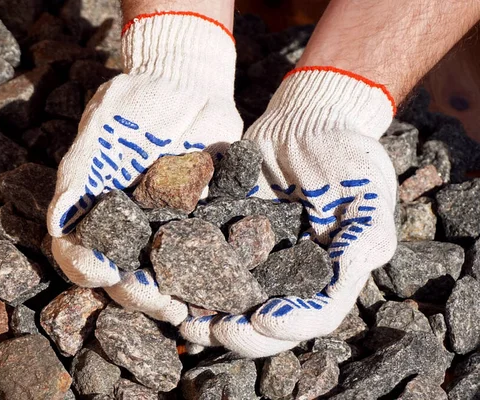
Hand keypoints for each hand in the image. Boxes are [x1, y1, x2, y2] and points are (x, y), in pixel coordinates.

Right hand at [46, 13, 242, 322]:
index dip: (86, 269)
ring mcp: (170, 226)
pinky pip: (210, 253)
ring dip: (174, 294)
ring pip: (167, 273)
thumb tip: (57, 224)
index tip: (102, 273)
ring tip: (189, 306)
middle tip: (158, 303)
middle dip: (138, 293)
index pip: (82, 251)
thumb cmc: (134, 101)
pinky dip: (212, 275)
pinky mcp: (208, 219)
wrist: (185, 80)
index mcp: (100, 210)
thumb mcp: (101, 130)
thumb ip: (78, 174)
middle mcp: (133, 226)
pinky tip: (219, 287)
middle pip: (126, 273)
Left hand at [180, 67, 397, 356]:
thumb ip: (366, 235)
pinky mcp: (228, 239)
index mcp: (330, 271)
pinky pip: (207, 267)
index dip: (291, 324)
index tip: (263, 319)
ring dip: (210, 318)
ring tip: (185, 323)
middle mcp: (292, 275)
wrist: (304, 120)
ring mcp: (259, 260)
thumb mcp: (368, 189)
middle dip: (243, 333)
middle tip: (216, 331)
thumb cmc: (344, 152)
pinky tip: (171, 289)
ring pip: (234, 303)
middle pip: (270, 321)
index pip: (316, 313)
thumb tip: (347, 276)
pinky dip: (189, 282)